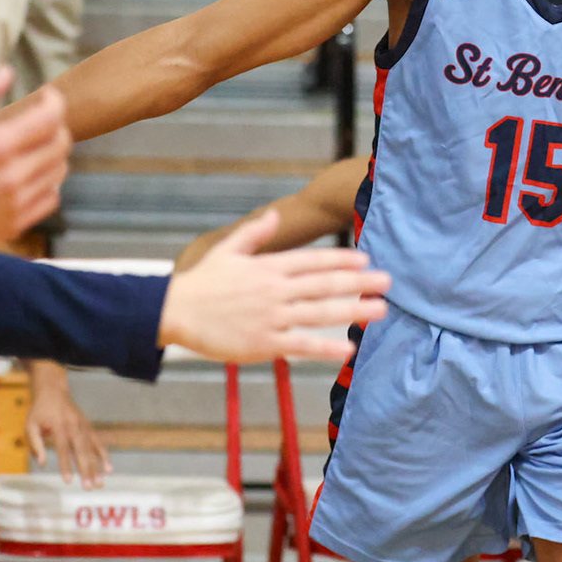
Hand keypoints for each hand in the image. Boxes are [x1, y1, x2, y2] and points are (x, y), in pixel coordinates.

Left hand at [25, 362, 111, 488]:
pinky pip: (98, 442)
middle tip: (88, 487)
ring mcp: (84, 426)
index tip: (68, 481)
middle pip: (81, 451)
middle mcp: (74, 426)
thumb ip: (35, 443)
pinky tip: (109, 469)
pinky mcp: (88, 427)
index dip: (65, 465)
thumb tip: (41, 463)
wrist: (54, 391)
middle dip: (86, 470)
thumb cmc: (39, 411)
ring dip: (97, 466)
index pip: (63, 449)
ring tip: (100, 482)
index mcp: (59, 426)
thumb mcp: (30, 425)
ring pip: (92, 448)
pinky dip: (104, 455)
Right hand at [157, 211, 389, 361]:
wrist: (173, 312)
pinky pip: (300, 344)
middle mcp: (274, 290)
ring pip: (319, 312)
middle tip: (388, 282)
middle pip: (324, 285)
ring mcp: (271, 316)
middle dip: (359, 283)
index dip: (341, 259)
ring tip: (380, 310)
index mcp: (268, 267)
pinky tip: (348, 347)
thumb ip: (255, 234)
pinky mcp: (262, 343)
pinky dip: (325, 346)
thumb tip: (274, 214)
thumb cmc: (201, 283)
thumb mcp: (227, 250)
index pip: (313, 261)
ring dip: (353, 310)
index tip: (366, 259)